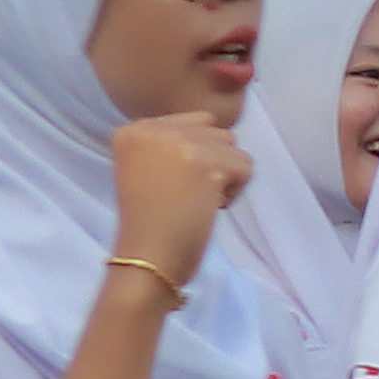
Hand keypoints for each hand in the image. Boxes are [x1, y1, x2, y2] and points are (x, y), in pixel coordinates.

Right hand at [104, 113, 254, 280]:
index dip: (196, 156)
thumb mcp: (146, 168)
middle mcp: (152, 129)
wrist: (147, 256)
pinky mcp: (205, 162)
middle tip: (189, 194)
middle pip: (215, 131)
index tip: (174, 186)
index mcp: (132, 130)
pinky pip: (245, 166)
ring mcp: (179, 142)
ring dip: (226, 175)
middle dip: (213, 163)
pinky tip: (210, 207)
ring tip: (199, 199)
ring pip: (232, 146)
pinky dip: (236, 191)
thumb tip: (216, 132)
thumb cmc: (151, 222)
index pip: (193, 122)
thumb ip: (170, 144)